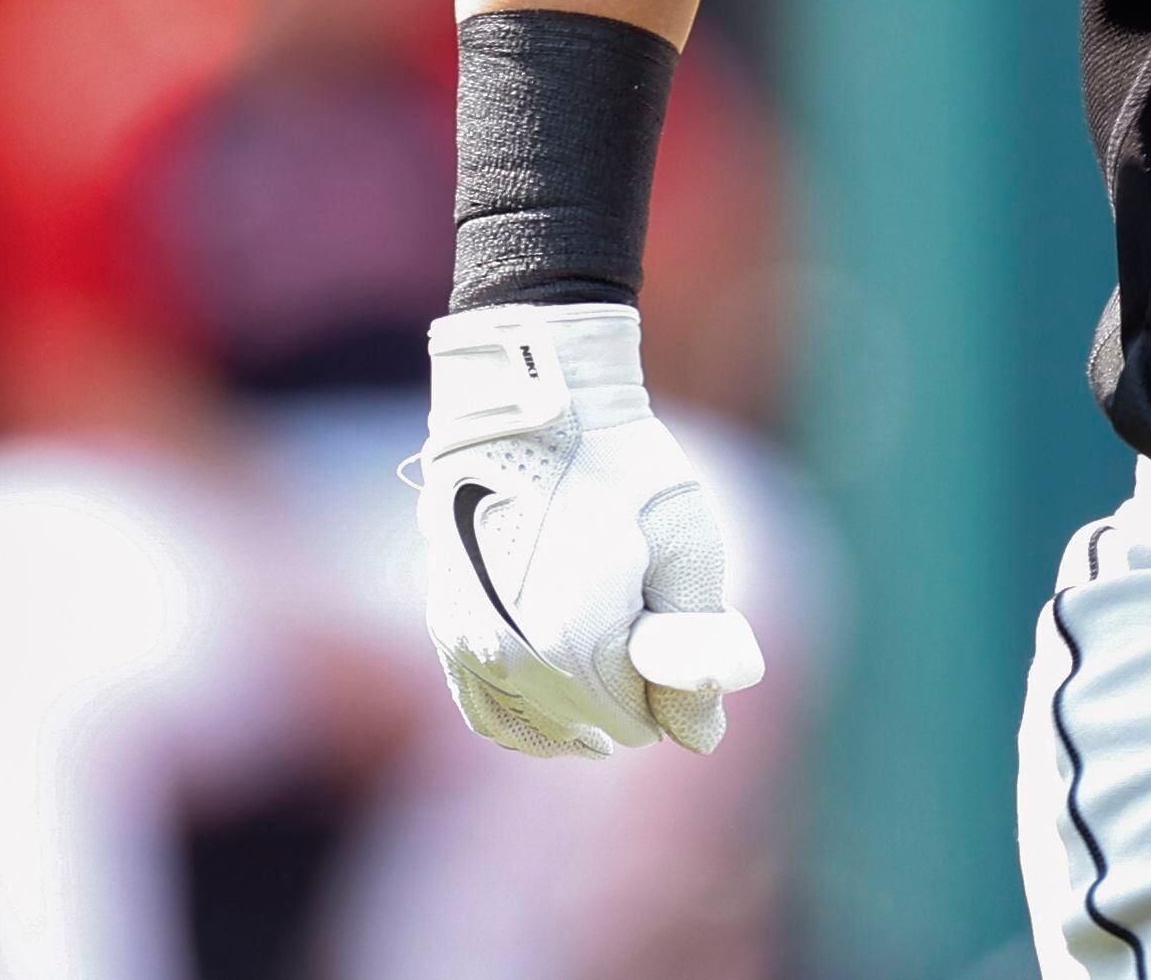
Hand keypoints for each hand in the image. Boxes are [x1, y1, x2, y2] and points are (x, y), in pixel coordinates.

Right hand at [416, 303, 762, 758]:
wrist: (531, 409)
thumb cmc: (622, 467)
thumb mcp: (686, 542)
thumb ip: (695, 647)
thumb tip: (703, 741)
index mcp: (576, 644)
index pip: (637, 721)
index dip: (670, 692)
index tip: (680, 642)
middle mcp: (512, 659)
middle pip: (587, 726)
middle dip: (626, 699)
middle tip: (646, 635)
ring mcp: (470, 647)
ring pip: (533, 731)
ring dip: (576, 720)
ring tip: (612, 696)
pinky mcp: (447, 629)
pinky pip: (483, 710)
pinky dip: (522, 721)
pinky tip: (555, 716)